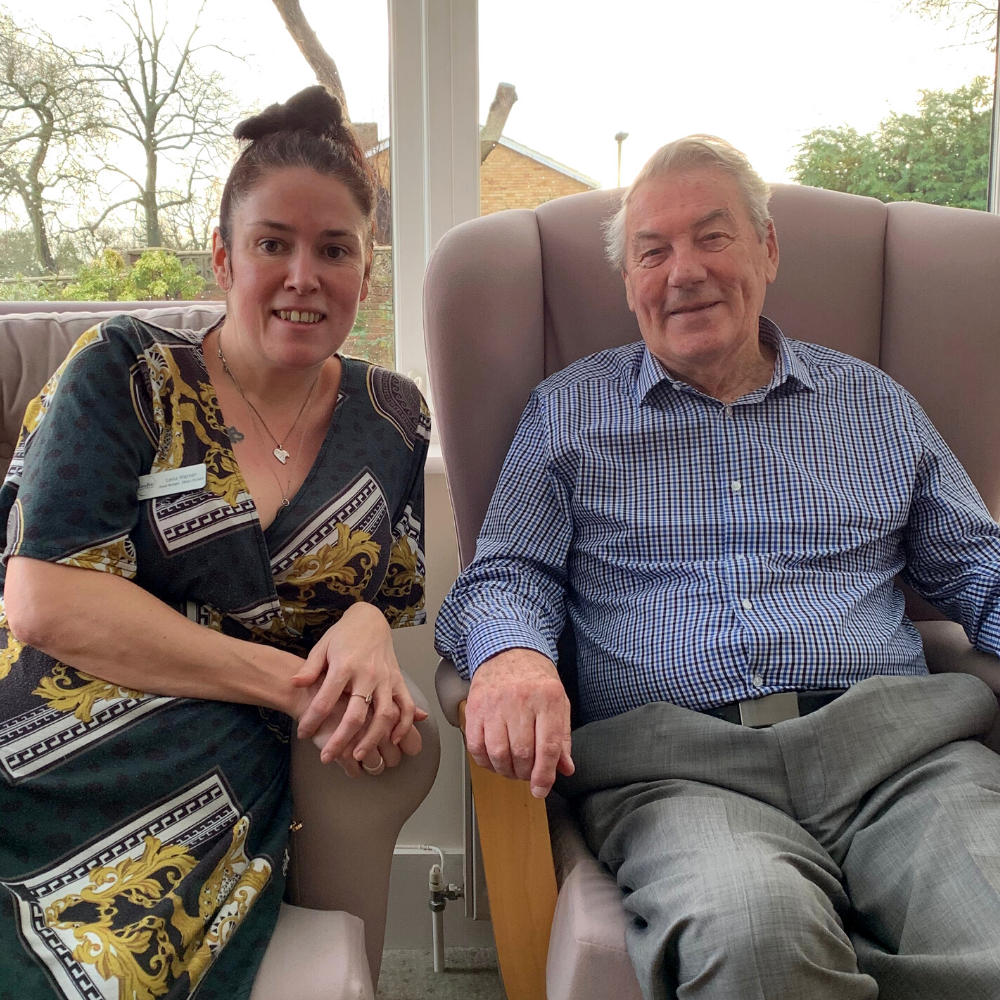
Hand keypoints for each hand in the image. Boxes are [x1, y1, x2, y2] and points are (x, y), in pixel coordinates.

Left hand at [292, 601, 426, 764]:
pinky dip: (403, 725)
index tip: (302, 734)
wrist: (370, 620)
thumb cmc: (343, 635)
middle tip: (327, 757)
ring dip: (372, 739)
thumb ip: (310, 668)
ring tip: (358, 756)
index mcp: (344, 667)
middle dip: (340, 740)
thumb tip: (294, 684)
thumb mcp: (322, 646)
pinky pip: (405, 706)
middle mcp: (367, 675)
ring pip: (383, 716)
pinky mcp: (398, 680)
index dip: (311, 720)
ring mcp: (386, 679)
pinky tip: (393, 740)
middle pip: (356, 715)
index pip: (325, 701)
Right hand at [465, 647, 573, 797]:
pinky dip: (485, 761)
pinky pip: (476, 746)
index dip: (545, 775)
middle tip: (528, 774)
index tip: (542, 789)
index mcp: (548, 697)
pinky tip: (494, 759)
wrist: (508, 651)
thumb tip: (565, 769)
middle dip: (526, 773)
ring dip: (506, 770)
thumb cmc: (536, 679)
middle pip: (522, 753)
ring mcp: (495, 703)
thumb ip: (562, 738)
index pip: (547, 746)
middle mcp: (521, 699)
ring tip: (512, 768)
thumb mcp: (559, 703)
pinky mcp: (475, 707)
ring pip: (498, 753)